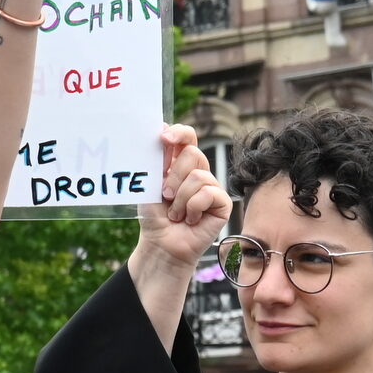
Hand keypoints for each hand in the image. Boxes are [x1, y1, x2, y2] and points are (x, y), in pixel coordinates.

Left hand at [131, 125, 230, 278]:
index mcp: (179, 164)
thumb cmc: (154, 216)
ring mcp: (212, 187)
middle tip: (165, 196)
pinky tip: (190, 220)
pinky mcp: (222, 203)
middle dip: (173, 177)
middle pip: (193, 154)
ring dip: (180, 199)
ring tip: (175, 214)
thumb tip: (162, 129)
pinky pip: (208, 193)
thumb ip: (159, 161)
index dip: (180, 133)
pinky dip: (193, 208)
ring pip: (199, 176)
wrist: (161, 244)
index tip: (164, 137)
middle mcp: (198, 172)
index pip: (187, 138)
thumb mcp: (151, 185)